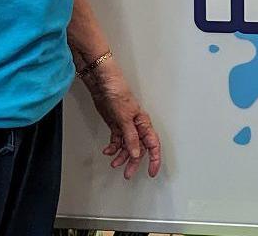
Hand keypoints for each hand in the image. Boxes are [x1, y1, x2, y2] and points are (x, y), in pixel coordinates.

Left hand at [83, 62, 161, 178]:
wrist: (103, 83)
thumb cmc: (117, 92)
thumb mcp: (125, 118)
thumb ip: (131, 138)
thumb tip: (136, 154)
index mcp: (143, 123)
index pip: (153, 145)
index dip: (154, 160)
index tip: (152, 172)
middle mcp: (136, 126)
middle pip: (139, 149)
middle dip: (134, 162)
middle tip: (128, 174)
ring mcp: (125, 126)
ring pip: (127, 146)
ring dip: (121, 156)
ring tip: (114, 164)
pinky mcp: (116, 124)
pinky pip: (117, 141)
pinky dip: (112, 147)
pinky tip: (108, 151)